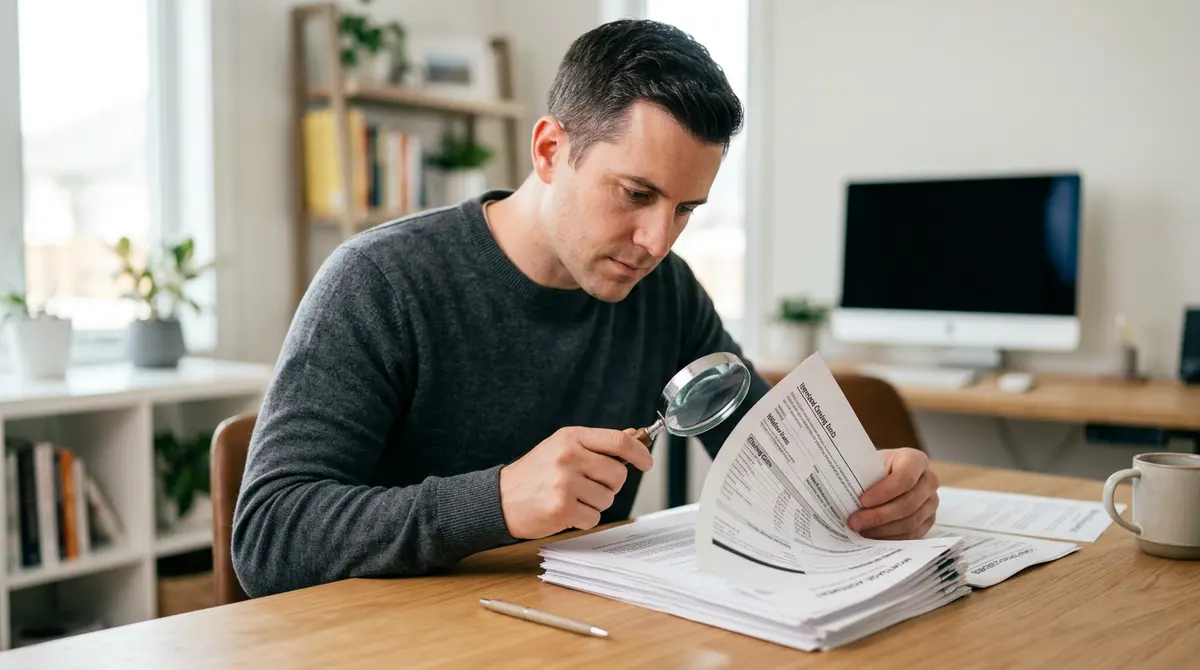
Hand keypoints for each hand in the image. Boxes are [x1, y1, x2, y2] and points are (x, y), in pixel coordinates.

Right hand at [499, 427, 653, 538]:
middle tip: (590, 486)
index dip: (639, 453)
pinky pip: (594, 517)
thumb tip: (633, 437)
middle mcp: (568, 457)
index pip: (619, 441)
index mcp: (571, 437)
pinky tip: (566, 510)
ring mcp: (565, 483)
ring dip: (595, 503)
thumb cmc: (535, 473)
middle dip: (611, 484)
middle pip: (618, 474)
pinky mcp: (562, 508)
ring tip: (572, 497)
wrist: (501, 498)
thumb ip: (596, 445)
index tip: (646, 462)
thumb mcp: (562, 447)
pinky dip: (584, 518)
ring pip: (608, 498)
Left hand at [847, 448, 938, 539]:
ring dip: (882, 529)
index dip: (883, 492)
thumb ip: (863, 476)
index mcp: (916, 460)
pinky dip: (891, 537)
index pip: (905, 478)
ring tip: (861, 530)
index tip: (861, 501)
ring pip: (910, 521)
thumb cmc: (875, 468)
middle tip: (855, 522)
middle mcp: (929, 480)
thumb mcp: (870, 464)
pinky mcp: (929, 520)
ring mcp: (932, 502)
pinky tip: (873, 536)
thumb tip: (845, 496)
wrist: (885, 475)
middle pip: (908, 503)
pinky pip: (912, 534)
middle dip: (878, 515)